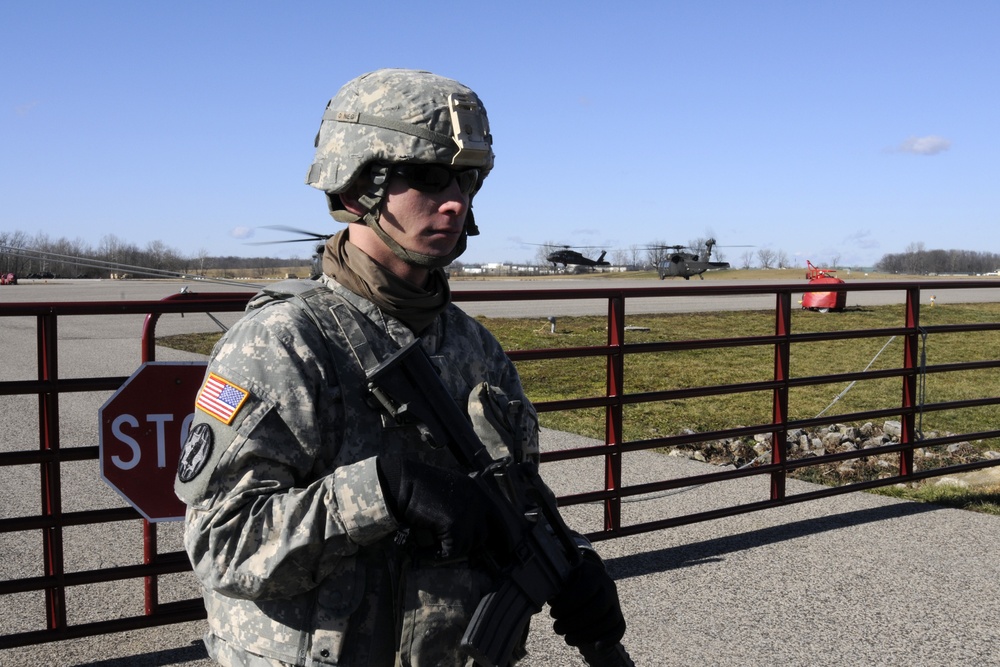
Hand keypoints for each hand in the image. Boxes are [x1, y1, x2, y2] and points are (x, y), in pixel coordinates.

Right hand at [377, 458, 511, 559]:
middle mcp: (478, 504)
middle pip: (482, 536)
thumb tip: (469, 524)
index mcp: (478, 492)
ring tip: (437, 544)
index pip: (498, 518)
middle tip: (451, 544)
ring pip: (467, 545)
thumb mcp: (453, 486)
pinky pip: (452, 550)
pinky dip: (441, 554)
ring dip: (452, 547)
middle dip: (468, 543)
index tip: (504, 549)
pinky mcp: (455, 527)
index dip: (502, 535)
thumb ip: (466, 501)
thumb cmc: (424, 484)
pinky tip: (430, 551)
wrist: (407, 482)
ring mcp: (468, 515)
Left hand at [548, 553, 626, 646]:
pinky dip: (609, 640)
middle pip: (598, 609)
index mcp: (594, 573)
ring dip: (587, 634)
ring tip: (568, 639)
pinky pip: (619, 628)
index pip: (585, 590)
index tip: (553, 614)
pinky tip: (596, 648)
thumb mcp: (563, 576)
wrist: (587, 578)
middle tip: (557, 629)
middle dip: (575, 623)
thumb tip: (553, 600)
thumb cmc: (569, 579)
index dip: (568, 605)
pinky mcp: (618, 614)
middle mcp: (608, 586)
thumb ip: (558, 587)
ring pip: (609, 621)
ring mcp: (615, 601)